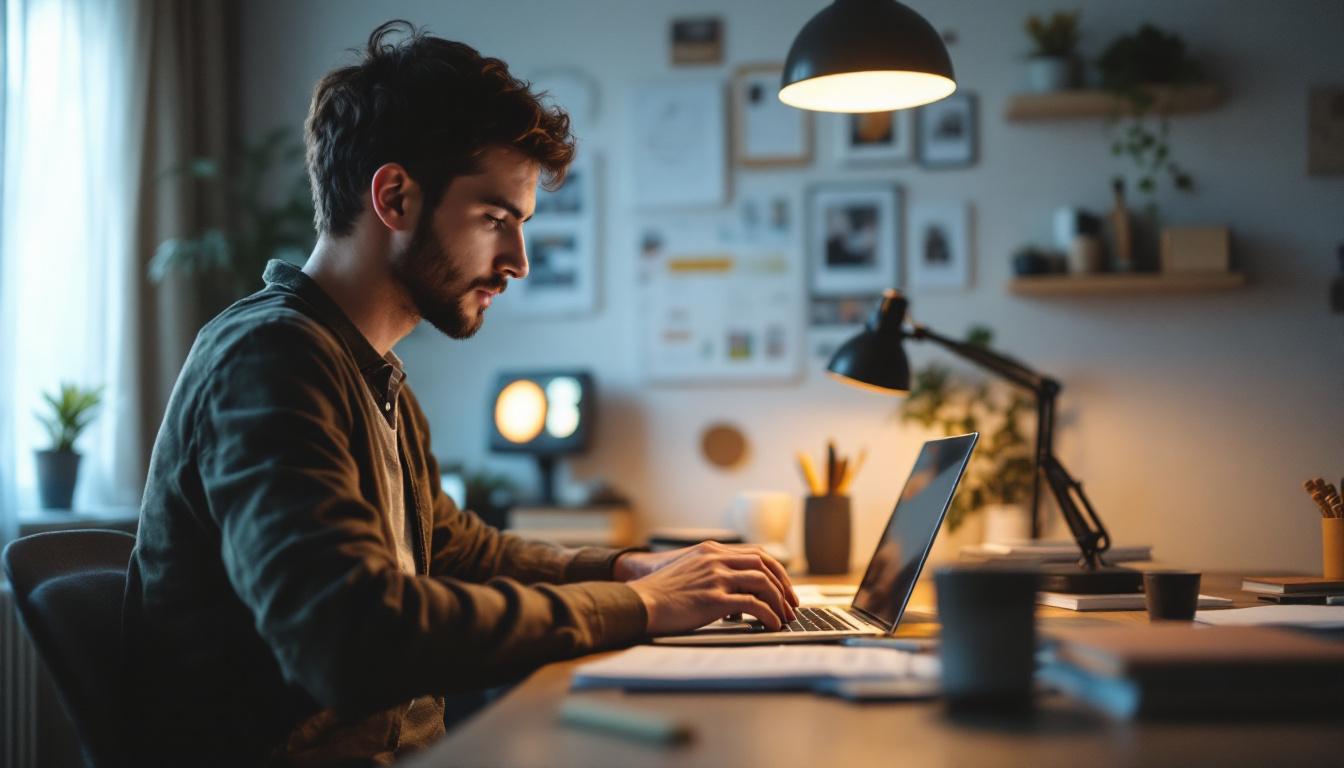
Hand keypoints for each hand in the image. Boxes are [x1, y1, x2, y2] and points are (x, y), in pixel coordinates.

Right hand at [621, 541, 798, 633]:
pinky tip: (771, 625)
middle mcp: (716, 559)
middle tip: (792, 605)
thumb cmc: (660, 594)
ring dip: (779, 601)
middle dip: (784, 585)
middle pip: (765, 565)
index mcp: (711, 551)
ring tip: (784, 618)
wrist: (639, 602)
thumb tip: (736, 597)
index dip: (775, 571)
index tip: (784, 588)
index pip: (755, 554)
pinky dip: (768, 615)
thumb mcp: (689, 573)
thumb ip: (712, 574)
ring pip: (763, 582)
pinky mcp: (714, 598)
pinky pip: (753, 604)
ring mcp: (716, 577)